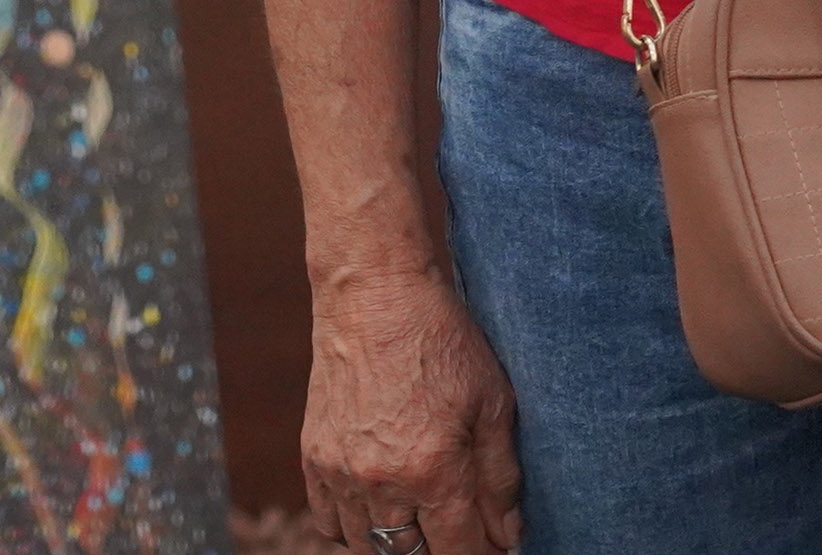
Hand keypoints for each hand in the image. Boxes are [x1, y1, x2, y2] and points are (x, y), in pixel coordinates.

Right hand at [300, 266, 523, 554]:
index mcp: (433, 470)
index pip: (458, 551)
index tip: (493, 544)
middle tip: (458, 525)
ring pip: (366, 546)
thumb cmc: (441, 339)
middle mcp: (382, 481)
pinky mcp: (314, 455)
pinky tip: (379, 505)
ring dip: (397, 542)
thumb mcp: (494, 402)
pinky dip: (351, 526)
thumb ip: (501, 478)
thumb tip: (507, 536)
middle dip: (440, 548)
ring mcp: (341, 471)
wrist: (374, 292)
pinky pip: (327, 521)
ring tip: (420, 516)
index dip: (482, 553)